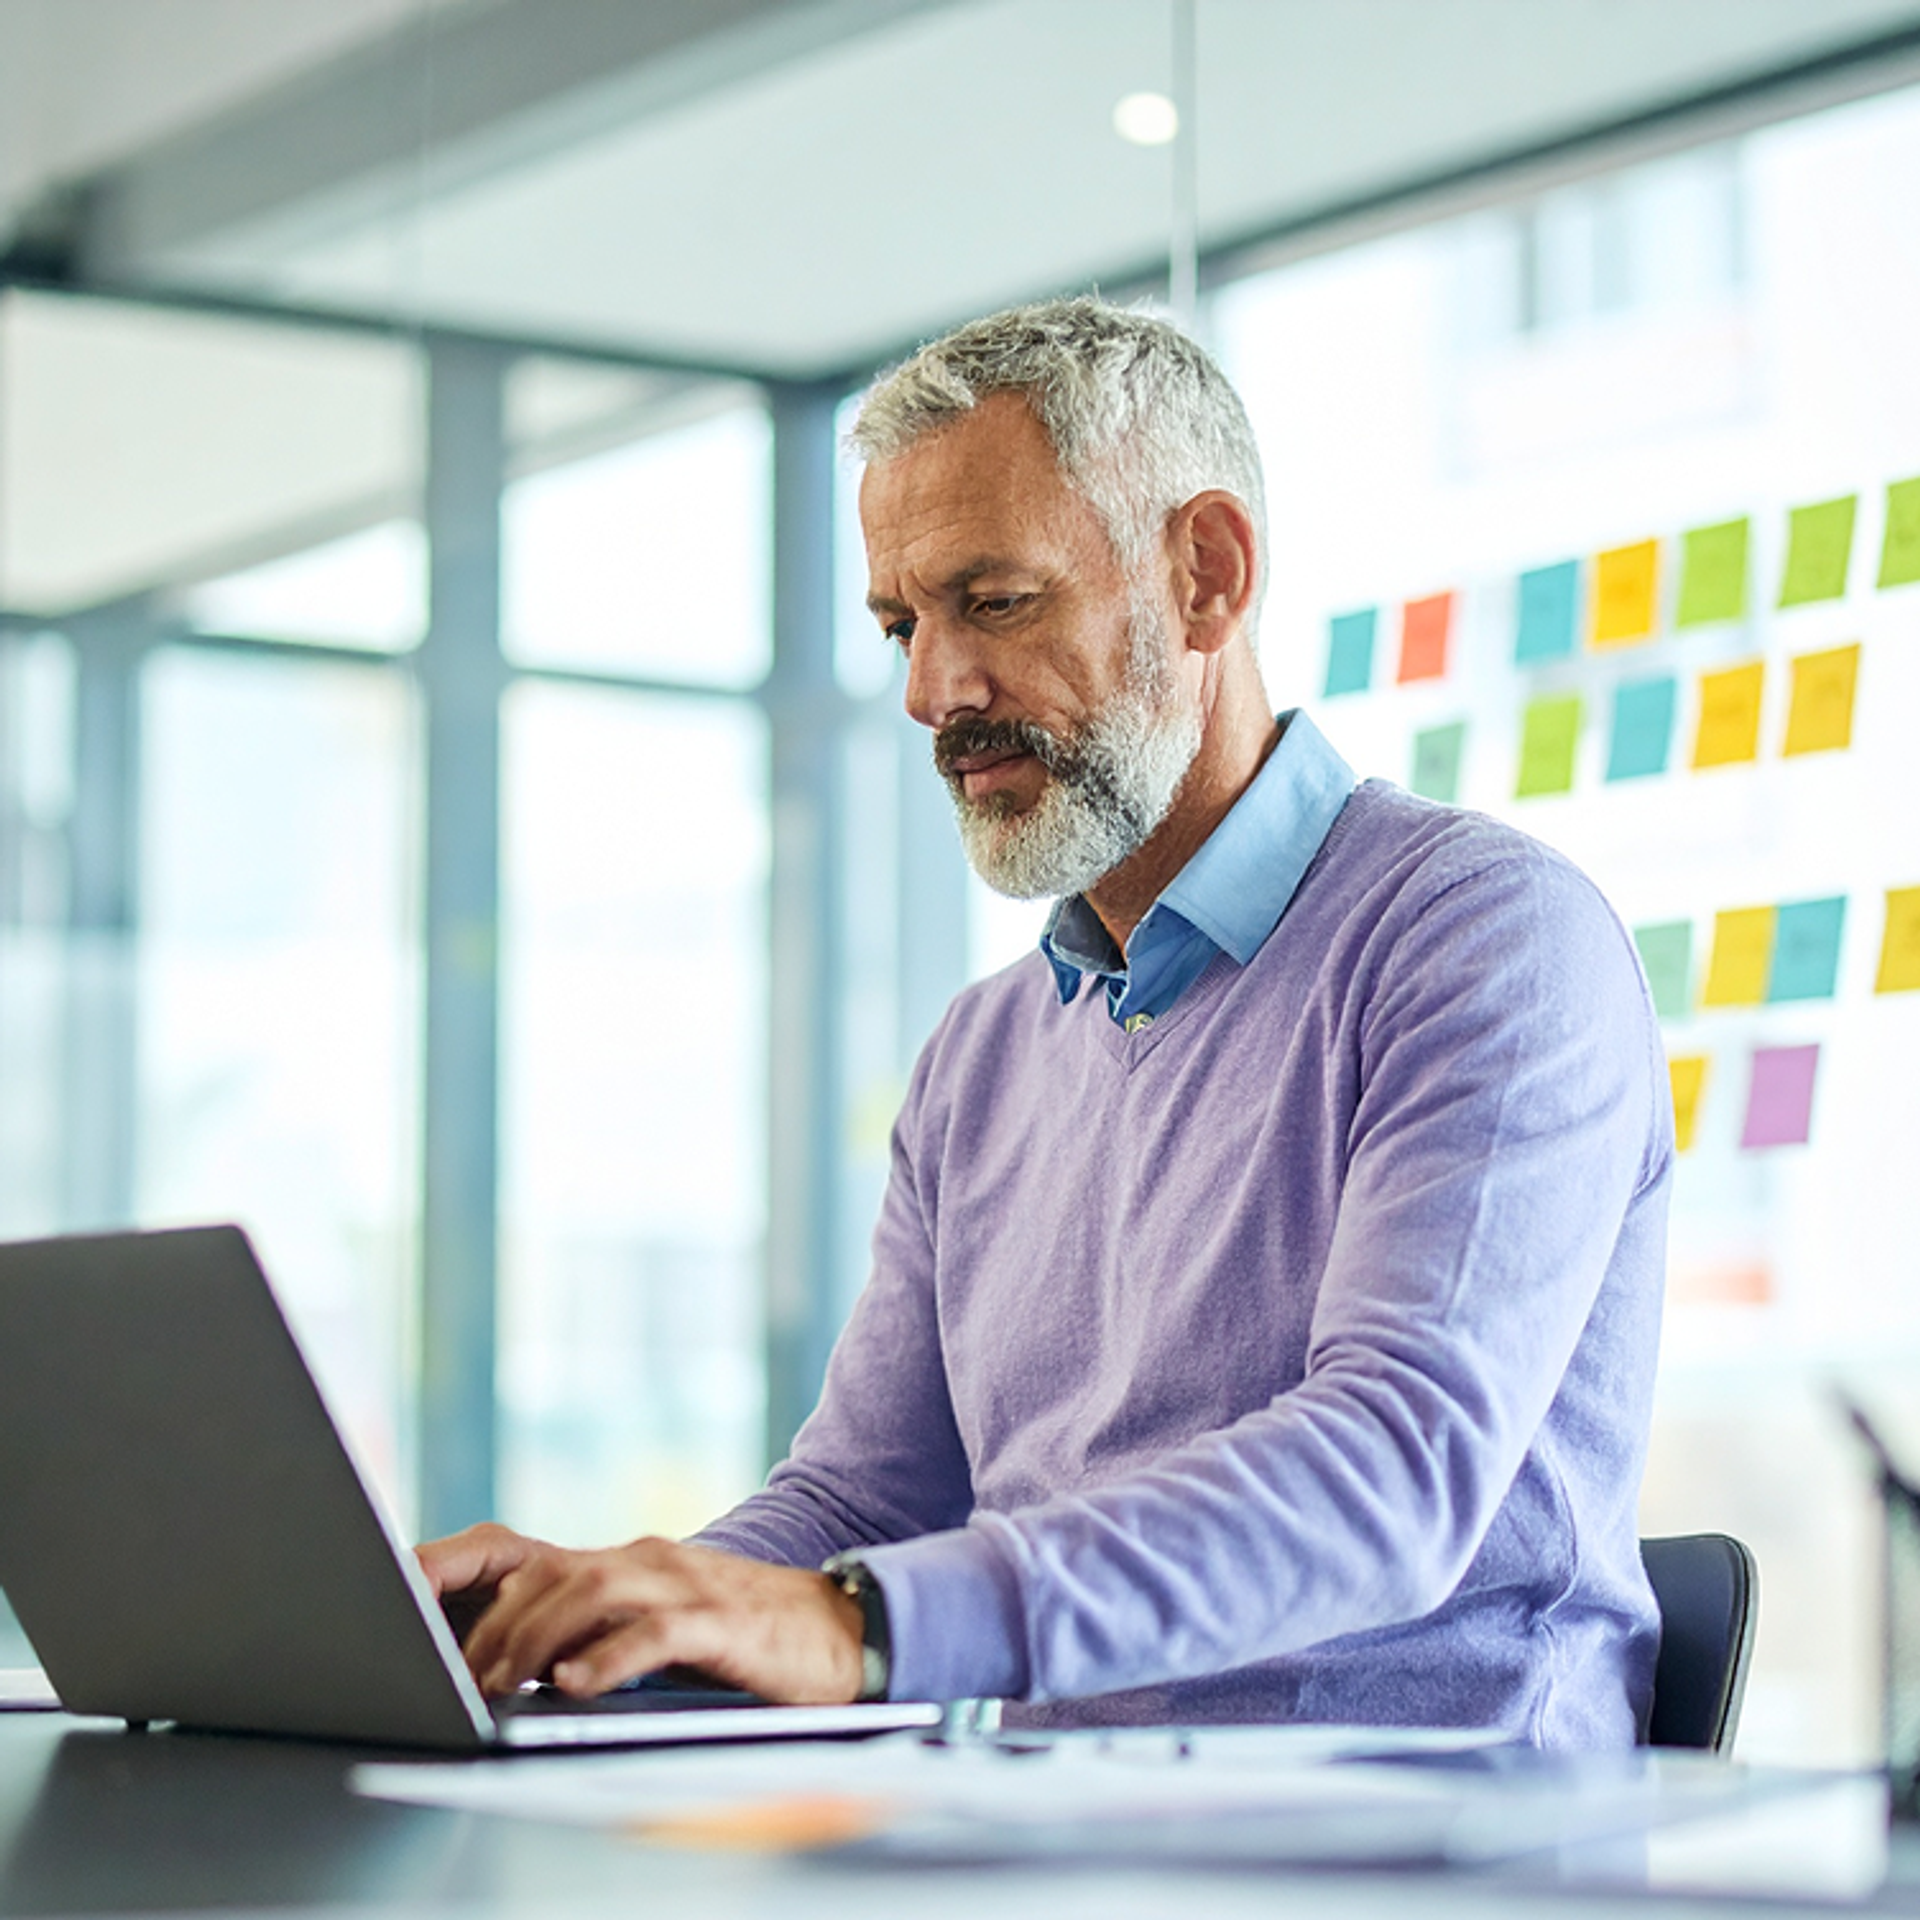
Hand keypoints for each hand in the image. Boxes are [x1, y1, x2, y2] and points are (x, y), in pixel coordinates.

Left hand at [414, 1523, 865, 1704]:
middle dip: (487, 1630)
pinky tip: (574, 1685)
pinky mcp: (722, 1621)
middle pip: (544, 1575)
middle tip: (451, 1684)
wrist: (839, 1629)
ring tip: (496, 1688)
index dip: (454, 1569)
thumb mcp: (653, 1626)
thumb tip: (503, 1664)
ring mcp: (683, 1584)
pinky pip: (656, 1632)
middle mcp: (642, 1560)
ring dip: (533, 1642)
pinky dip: (609, 1658)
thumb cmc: (737, 1638)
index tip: (396, 1600)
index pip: (518, 1551)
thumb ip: (591, 1631)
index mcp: (619, 1561)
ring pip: (589, 1593)